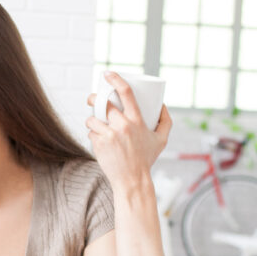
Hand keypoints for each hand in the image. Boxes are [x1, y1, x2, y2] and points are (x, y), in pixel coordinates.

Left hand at [85, 72, 172, 193]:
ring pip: (92, 119)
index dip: (115, 79)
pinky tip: (99, 140)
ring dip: (92, 120)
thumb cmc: (146, 159)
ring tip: (97, 125)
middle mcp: (123, 126)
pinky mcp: (99, 144)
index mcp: (137, 120)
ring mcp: (109, 135)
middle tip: (92, 99)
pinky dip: (93, 134)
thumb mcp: (161, 140)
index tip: (107, 74)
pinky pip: (90, 133)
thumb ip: (166, 121)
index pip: (126, 93)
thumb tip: (162, 104)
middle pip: (103, 103)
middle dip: (94, 98)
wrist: (132, 180)